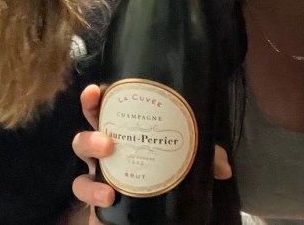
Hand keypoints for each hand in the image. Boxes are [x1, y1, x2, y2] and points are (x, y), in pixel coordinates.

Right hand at [70, 84, 232, 223]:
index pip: (103, 113)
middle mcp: (105, 155)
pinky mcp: (96, 200)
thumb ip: (203, 160)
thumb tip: (223, 167)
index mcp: (123, 137)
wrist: (158, 219)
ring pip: (80, 164)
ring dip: (91, 163)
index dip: (93, 100)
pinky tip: (108, 195)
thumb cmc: (165, 181)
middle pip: (83, 137)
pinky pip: (82, 191)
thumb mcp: (186, 166)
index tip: (95, 91)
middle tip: (107, 141)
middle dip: (90, 135)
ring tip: (108, 165)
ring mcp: (99, 177)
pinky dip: (92, 192)